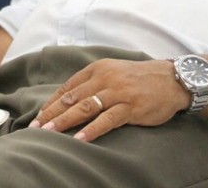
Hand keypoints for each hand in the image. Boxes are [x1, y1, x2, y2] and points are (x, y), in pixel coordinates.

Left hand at [29, 58, 187, 141]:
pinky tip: (79, 139)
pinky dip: (92, 130)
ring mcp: (118, 92)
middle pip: (72, 98)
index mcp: (97, 69)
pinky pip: (107, 120)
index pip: (68, 86)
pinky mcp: (130, 107)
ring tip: (50, 133)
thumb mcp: (113, 72)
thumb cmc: (139, 78)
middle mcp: (105, 78)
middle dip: (52, 113)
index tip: (39, 115)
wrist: (171, 79)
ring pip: (85, 108)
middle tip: (36, 127)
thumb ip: (92, 83)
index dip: (52, 102)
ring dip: (65, 121)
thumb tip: (68, 98)